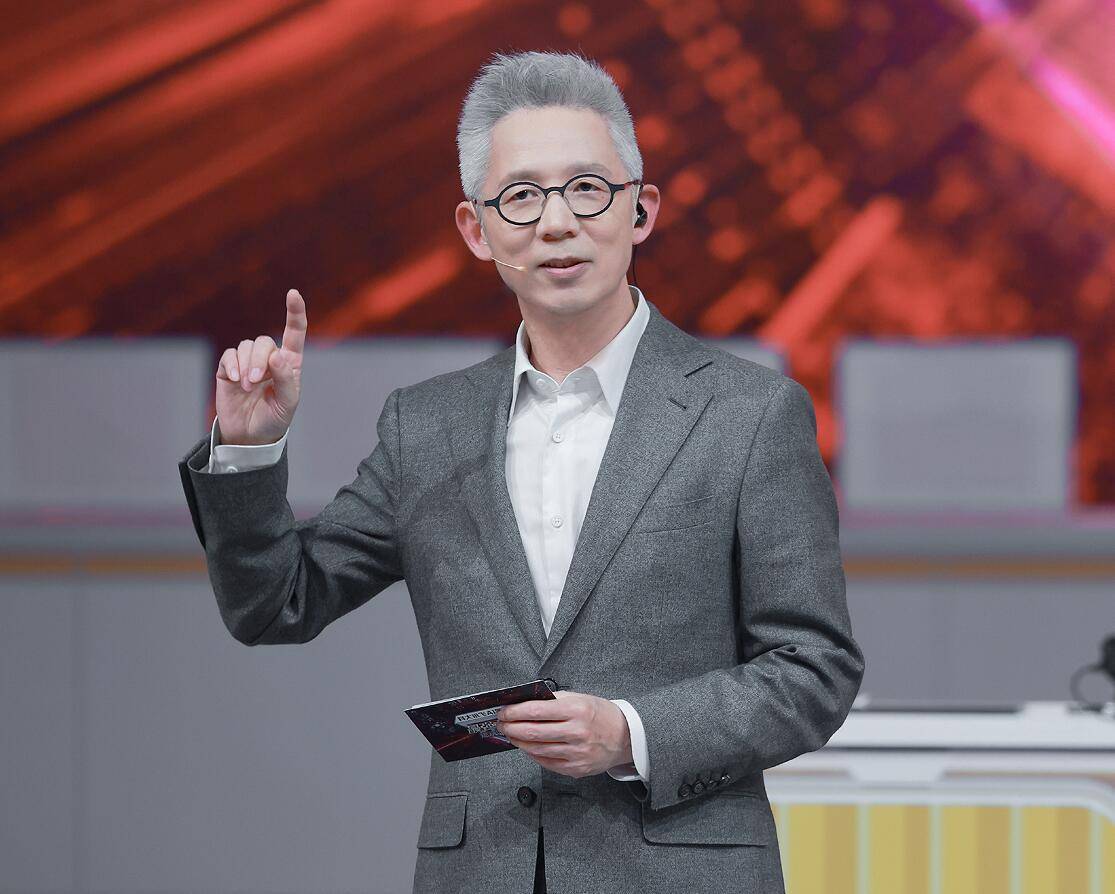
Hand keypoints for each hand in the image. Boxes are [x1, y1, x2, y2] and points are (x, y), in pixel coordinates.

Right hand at [214, 289, 305, 445]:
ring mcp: (247, 363)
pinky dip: (231, 365)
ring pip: (246, 346)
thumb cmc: (275, 418)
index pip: (294, 332)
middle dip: (259, 360)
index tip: (293, 294)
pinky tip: (233, 379)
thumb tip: (277, 355)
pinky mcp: (228, 369)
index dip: (295, 312)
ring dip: (246, 365)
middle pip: (264, 341)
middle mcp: (269, 359)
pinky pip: (229, 355)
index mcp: (289, 363)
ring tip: (247, 387)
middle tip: (255, 382)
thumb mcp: (288, 403)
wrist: (250, 436)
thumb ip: (286, 379)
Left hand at [495, 690, 632, 778]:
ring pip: (537, 749)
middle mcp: (577, 732)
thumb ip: (553, 700)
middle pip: (533, 732)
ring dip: (519, 741)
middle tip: (501, 723)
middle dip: (511, 727)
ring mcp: (576, 753)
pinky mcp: (576, 769)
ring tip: (511, 734)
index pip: (536, 710)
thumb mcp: (580, 698)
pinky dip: (532, 754)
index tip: (503, 711)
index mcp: (577, 710)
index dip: (515, 712)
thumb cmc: (600, 715)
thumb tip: (524, 703)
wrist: (625, 737)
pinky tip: (527, 746)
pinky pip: (546, 762)